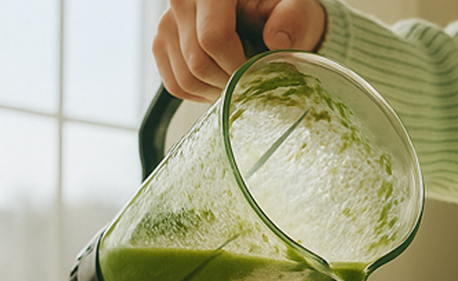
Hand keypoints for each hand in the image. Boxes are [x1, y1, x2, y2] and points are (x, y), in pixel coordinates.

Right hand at [154, 0, 327, 102]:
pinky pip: (174, 84)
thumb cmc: (280, 9)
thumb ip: (291, 19)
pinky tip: (220, 85)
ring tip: (238, 85)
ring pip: (184, 78)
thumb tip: (277, 42)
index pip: (213, 38)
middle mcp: (182, 2)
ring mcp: (167, 24)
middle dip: (228, 83)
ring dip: (215, 92)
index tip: (258, 74)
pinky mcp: (162, 44)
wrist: (261, 12)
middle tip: (251, 84)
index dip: (238, 66)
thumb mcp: (295, 8)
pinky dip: (199, 94)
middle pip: (198, 62)